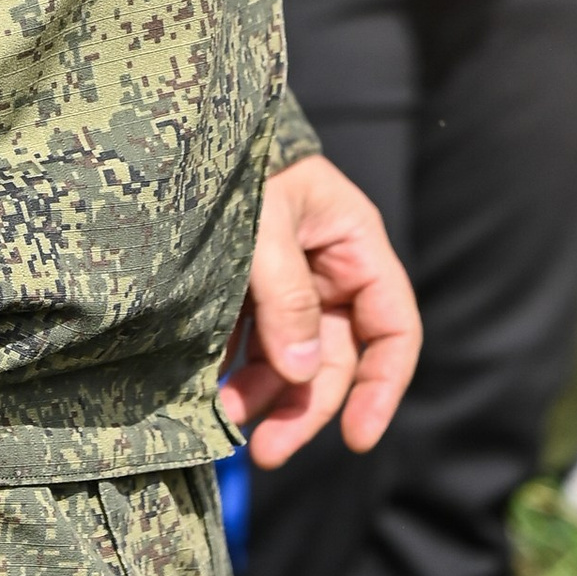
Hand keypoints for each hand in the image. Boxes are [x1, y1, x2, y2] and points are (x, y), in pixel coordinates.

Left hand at [222, 153, 420, 467]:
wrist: (184, 125)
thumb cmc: (239, 161)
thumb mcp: (267, 220)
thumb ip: (286, 294)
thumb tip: (301, 374)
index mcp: (354, 245)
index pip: (392, 329)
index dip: (382, 387)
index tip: (358, 438)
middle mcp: (328, 270)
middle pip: (334, 360)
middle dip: (303, 406)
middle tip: (265, 450)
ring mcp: (288, 282)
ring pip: (290, 360)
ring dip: (264, 396)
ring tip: (226, 418)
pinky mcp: (247, 290)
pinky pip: (251, 343)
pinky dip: (235, 371)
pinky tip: (209, 390)